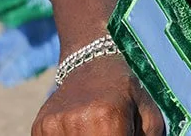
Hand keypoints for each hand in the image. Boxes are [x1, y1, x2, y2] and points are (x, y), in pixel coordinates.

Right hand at [30, 53, 161, 135]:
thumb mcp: (149, 116)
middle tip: (110, 128)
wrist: (92, 62)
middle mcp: (77, 120)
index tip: (123, 133)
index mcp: (107, 116)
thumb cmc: (127, 91)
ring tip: (97, 128)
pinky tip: (81, 129)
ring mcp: (54, 124)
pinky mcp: (40, 127)